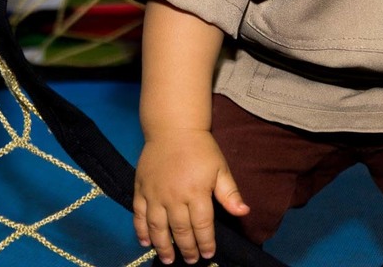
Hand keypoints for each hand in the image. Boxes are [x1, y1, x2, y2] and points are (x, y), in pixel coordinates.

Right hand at [133, 130, 248, 264]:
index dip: (206, 243)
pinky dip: (140, 229)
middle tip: (191, 260)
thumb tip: (243, 212)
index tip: (208, 254)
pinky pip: (138, 213)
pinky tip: (144, 241)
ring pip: (157, 226)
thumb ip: (230, 193)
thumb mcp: (220, 168)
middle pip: (180, 230)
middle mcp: (174, 196)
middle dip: (187, 249)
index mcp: (196, 192)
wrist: (172, 127)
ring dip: (163, 245)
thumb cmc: (200, 148)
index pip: (202, 226)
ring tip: (168, 259)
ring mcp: (154, 193)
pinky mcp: (141, 188)